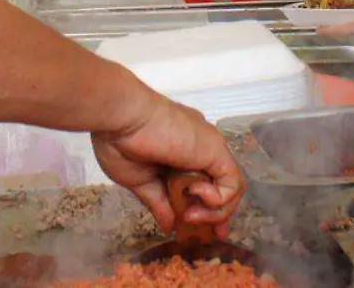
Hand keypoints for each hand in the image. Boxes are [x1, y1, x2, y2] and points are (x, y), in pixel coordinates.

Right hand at [92, 93, 245, 231]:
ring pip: (231, 187)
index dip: (207, 206)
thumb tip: (169, 225)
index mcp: (181, 150)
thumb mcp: (139, 181)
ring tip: (190, 215)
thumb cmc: (121, 143)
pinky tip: (195, 194)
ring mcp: (209, 148)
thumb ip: (158, 202)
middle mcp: (200, 147)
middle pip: (222, 185)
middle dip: (219, 213)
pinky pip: (232, 182)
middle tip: (210, 233)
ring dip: (215, 210)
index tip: (199, 225)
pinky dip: (219, 198)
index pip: (205, 182)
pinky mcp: (216, 150)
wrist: (122, 119)